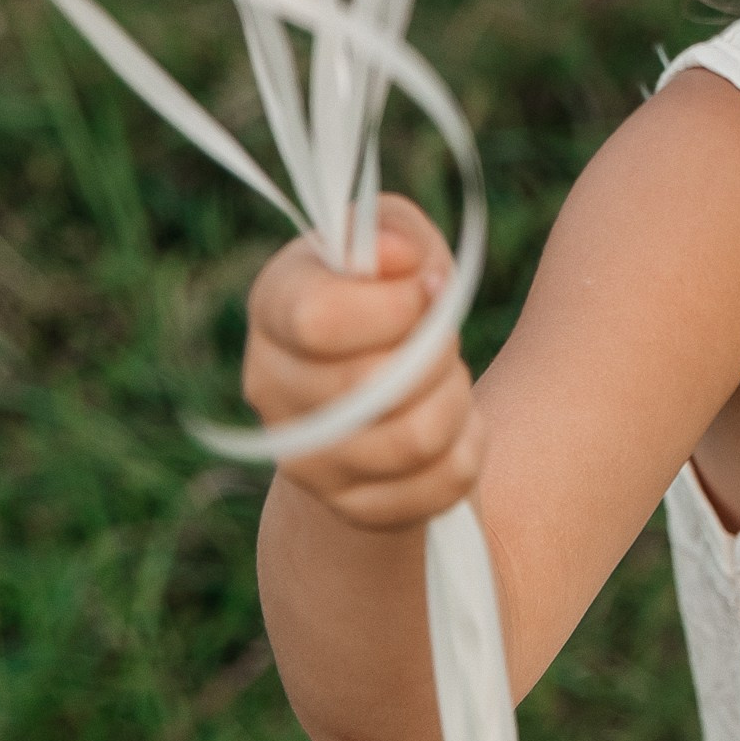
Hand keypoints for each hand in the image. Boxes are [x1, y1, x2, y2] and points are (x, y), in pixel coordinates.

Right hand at [242, 190, 482, 532]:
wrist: (384, 384)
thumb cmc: (392, 294)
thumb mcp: (396, 243)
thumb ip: (395, 233)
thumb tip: (398, 256)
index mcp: (273, 306)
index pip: (318, 321)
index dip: (394, 306)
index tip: (428, 287)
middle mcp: (270, 387)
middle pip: (377, 384)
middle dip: (438, 351)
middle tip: (443, 336)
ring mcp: (306, 459)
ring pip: (415, 439)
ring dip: (455, 397)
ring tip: (446, 377)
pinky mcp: (353, 507)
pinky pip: (441, 484)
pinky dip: (469, 445)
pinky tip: (452, 422)